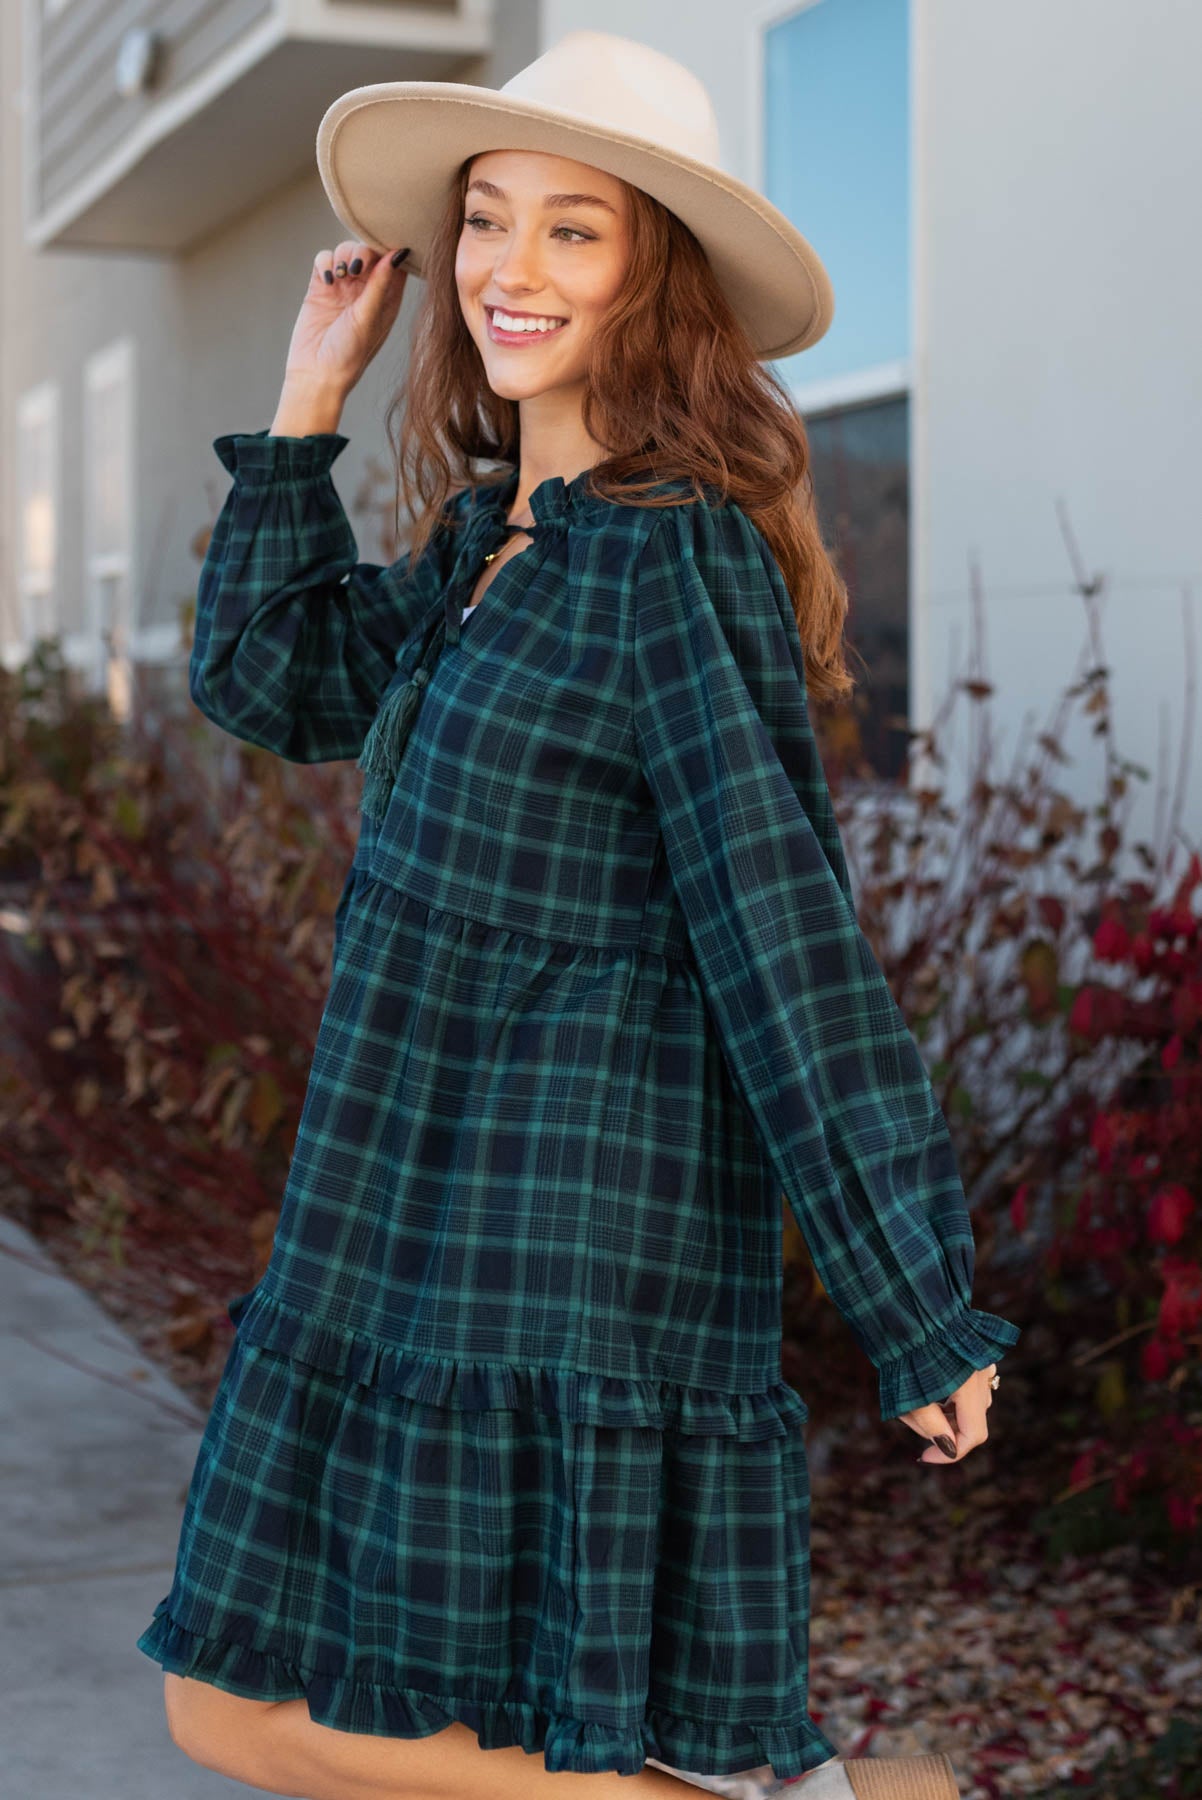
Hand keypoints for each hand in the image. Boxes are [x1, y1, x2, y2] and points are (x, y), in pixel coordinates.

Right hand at [280, 241, 410, 399]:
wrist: (316, 374)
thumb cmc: (349, 354)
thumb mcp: (369, 317)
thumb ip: (381, 283)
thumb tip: (399, 251)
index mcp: (387, 300)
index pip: (395, 263)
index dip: (390, 249)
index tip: (382, 251)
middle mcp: (366, 291)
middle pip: (368, 251)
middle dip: (362, 251)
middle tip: (356, 268)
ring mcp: (343, 288)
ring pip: (345, 251)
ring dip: (342, 255)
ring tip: (340, 277)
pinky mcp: (320, 287)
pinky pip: (324, 260)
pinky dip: (325, 263)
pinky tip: (327, 281)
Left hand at [898, 1362, 996, 1463]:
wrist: (904, 1301)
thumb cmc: (903, 1352)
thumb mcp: (909, 1392)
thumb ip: (929, 1423)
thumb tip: (948, 1448)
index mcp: (969, 1382)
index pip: (974, 1434)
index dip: (950, 1453)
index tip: (925, 1456)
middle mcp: (982, 1371)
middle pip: (973, 1420)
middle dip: (944, 1431)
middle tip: (911, 1420)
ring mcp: (981, 1361)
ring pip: (972, 1404)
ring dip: (947, 1413)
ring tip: (915, 1403)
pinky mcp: (975, 1353)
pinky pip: (971, 1386)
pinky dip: (954, 1397)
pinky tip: (930, 1389)